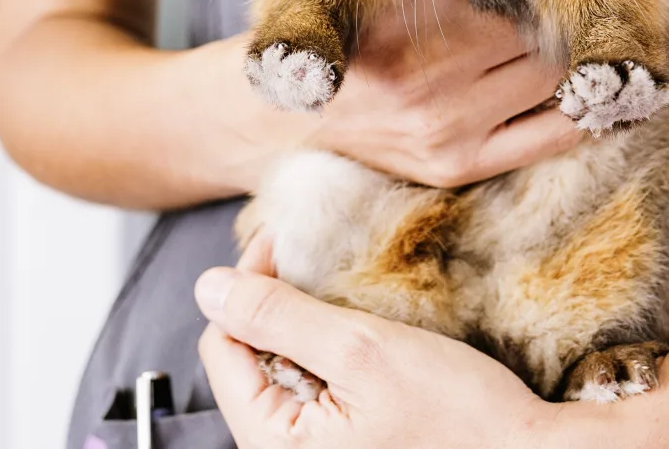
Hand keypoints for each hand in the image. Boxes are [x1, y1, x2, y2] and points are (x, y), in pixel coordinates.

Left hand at [197, 234, 581, 448]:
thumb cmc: (460, 419)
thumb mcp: (361, 350)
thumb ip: (279, 317)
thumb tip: (207, 286)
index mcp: (273, 444)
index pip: (222, 344)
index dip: (246, 284)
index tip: (281, 241)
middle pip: (248, 357)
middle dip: (279, 305)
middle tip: (315, 263)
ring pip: (282, 369)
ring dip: (307, 327)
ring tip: (346, 301)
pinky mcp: (344, 445)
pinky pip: (314, 389)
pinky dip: (331, 354)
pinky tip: (363, 338)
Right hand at [304, 0, 577, 187]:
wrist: (301, 113)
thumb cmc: (359, 36)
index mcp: (434, 33)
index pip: (532, 12)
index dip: (551, 0)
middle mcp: (441, 90)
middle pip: (547, 55)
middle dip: (560, 38)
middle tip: (569, 26)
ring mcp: (450, 136)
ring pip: (554, 95)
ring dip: (569, 74)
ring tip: (578, 58)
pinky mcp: (456, 168)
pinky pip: (544, 143)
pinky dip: (573, 119)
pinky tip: (584, 101)